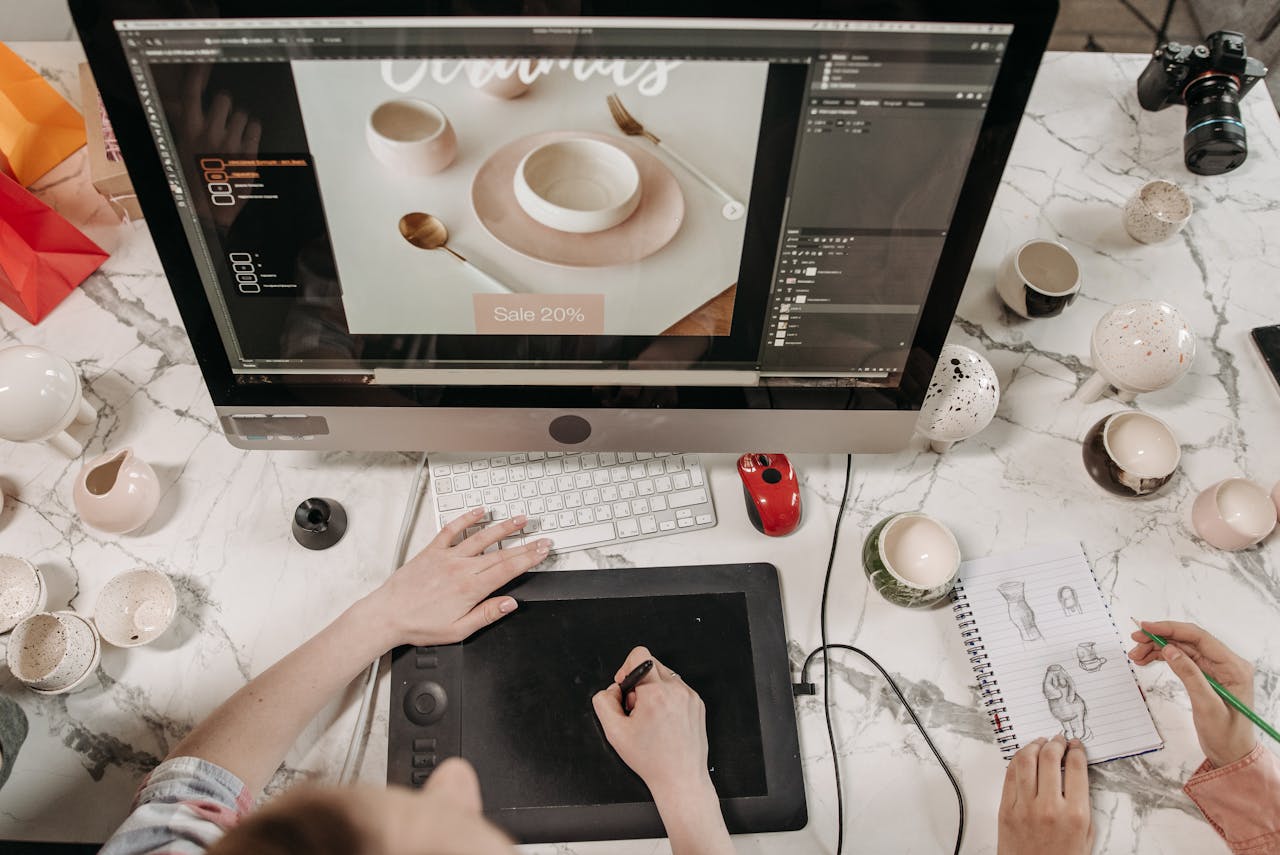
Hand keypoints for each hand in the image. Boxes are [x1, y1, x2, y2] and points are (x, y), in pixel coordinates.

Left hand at [364, 508, 549, 647]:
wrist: (387, 615)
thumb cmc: (419, 625)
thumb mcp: (458, 630)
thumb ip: (487, 615)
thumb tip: (509, 604)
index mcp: (470, 589)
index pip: (508, 569)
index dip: (529, 558)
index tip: (542, 551)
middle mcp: (461, 569)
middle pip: (501, 553)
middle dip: (525, 545)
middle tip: (541, 538)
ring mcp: (447, 557)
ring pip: (481, 537)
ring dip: (503, 527)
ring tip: (519, 520)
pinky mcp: (432, 551)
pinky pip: (452, 530)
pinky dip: (466, 519)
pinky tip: (479, 512)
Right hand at [592, 646, 710, 799]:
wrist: (681, 778)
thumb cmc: (652, 760)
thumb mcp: (614, 732)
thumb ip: (604, 703)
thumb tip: (610, 690)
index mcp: (655, 694)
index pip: (639, 654)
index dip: (626, 669)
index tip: (626, 687)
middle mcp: (676, 690)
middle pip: (651, 663)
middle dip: (638, 682)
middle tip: (637, 707)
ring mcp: (690, 696)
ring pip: (664, 676)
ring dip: (653, 689)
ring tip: (651, 716)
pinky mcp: (698, 703)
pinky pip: (678, 688)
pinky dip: (667, 698)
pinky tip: (664, 720)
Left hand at [997, 736, 1092, 854]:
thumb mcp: (1085, 836)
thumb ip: (1083, 806)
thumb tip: (1077, 776)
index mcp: (1075, 815)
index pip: (1076, 768)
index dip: (1076, 751)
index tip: (1075, 746)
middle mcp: (1049, 807)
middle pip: (1049, 758)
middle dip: (1055, 743)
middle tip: (1058, 740)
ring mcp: (1025, 807)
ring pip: (1026, 761)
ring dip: (1034, 746)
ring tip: (1040, 743)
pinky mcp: (1006, 810)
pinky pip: (1009, 776)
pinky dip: (1017, 761)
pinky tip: (1024, 757)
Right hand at [1129, 620, 1257, 767]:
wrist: (1231, 754)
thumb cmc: (1226, 735)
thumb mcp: (1207, 706)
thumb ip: (1190, 675)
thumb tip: (1170, 650)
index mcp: (1233, 667)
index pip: (1199, 638)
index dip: (1171, 629)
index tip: (1147, 628)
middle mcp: (1226, 664)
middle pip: (1188, 641)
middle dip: (1160, 639)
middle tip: (1135, 641)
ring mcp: (1215, 670)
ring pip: (1182, 649)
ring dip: (1158, 649)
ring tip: (1136, 655)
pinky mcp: (1206, 676)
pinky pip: (1182, 660)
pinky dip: (1164, 659)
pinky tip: (1147, 660)